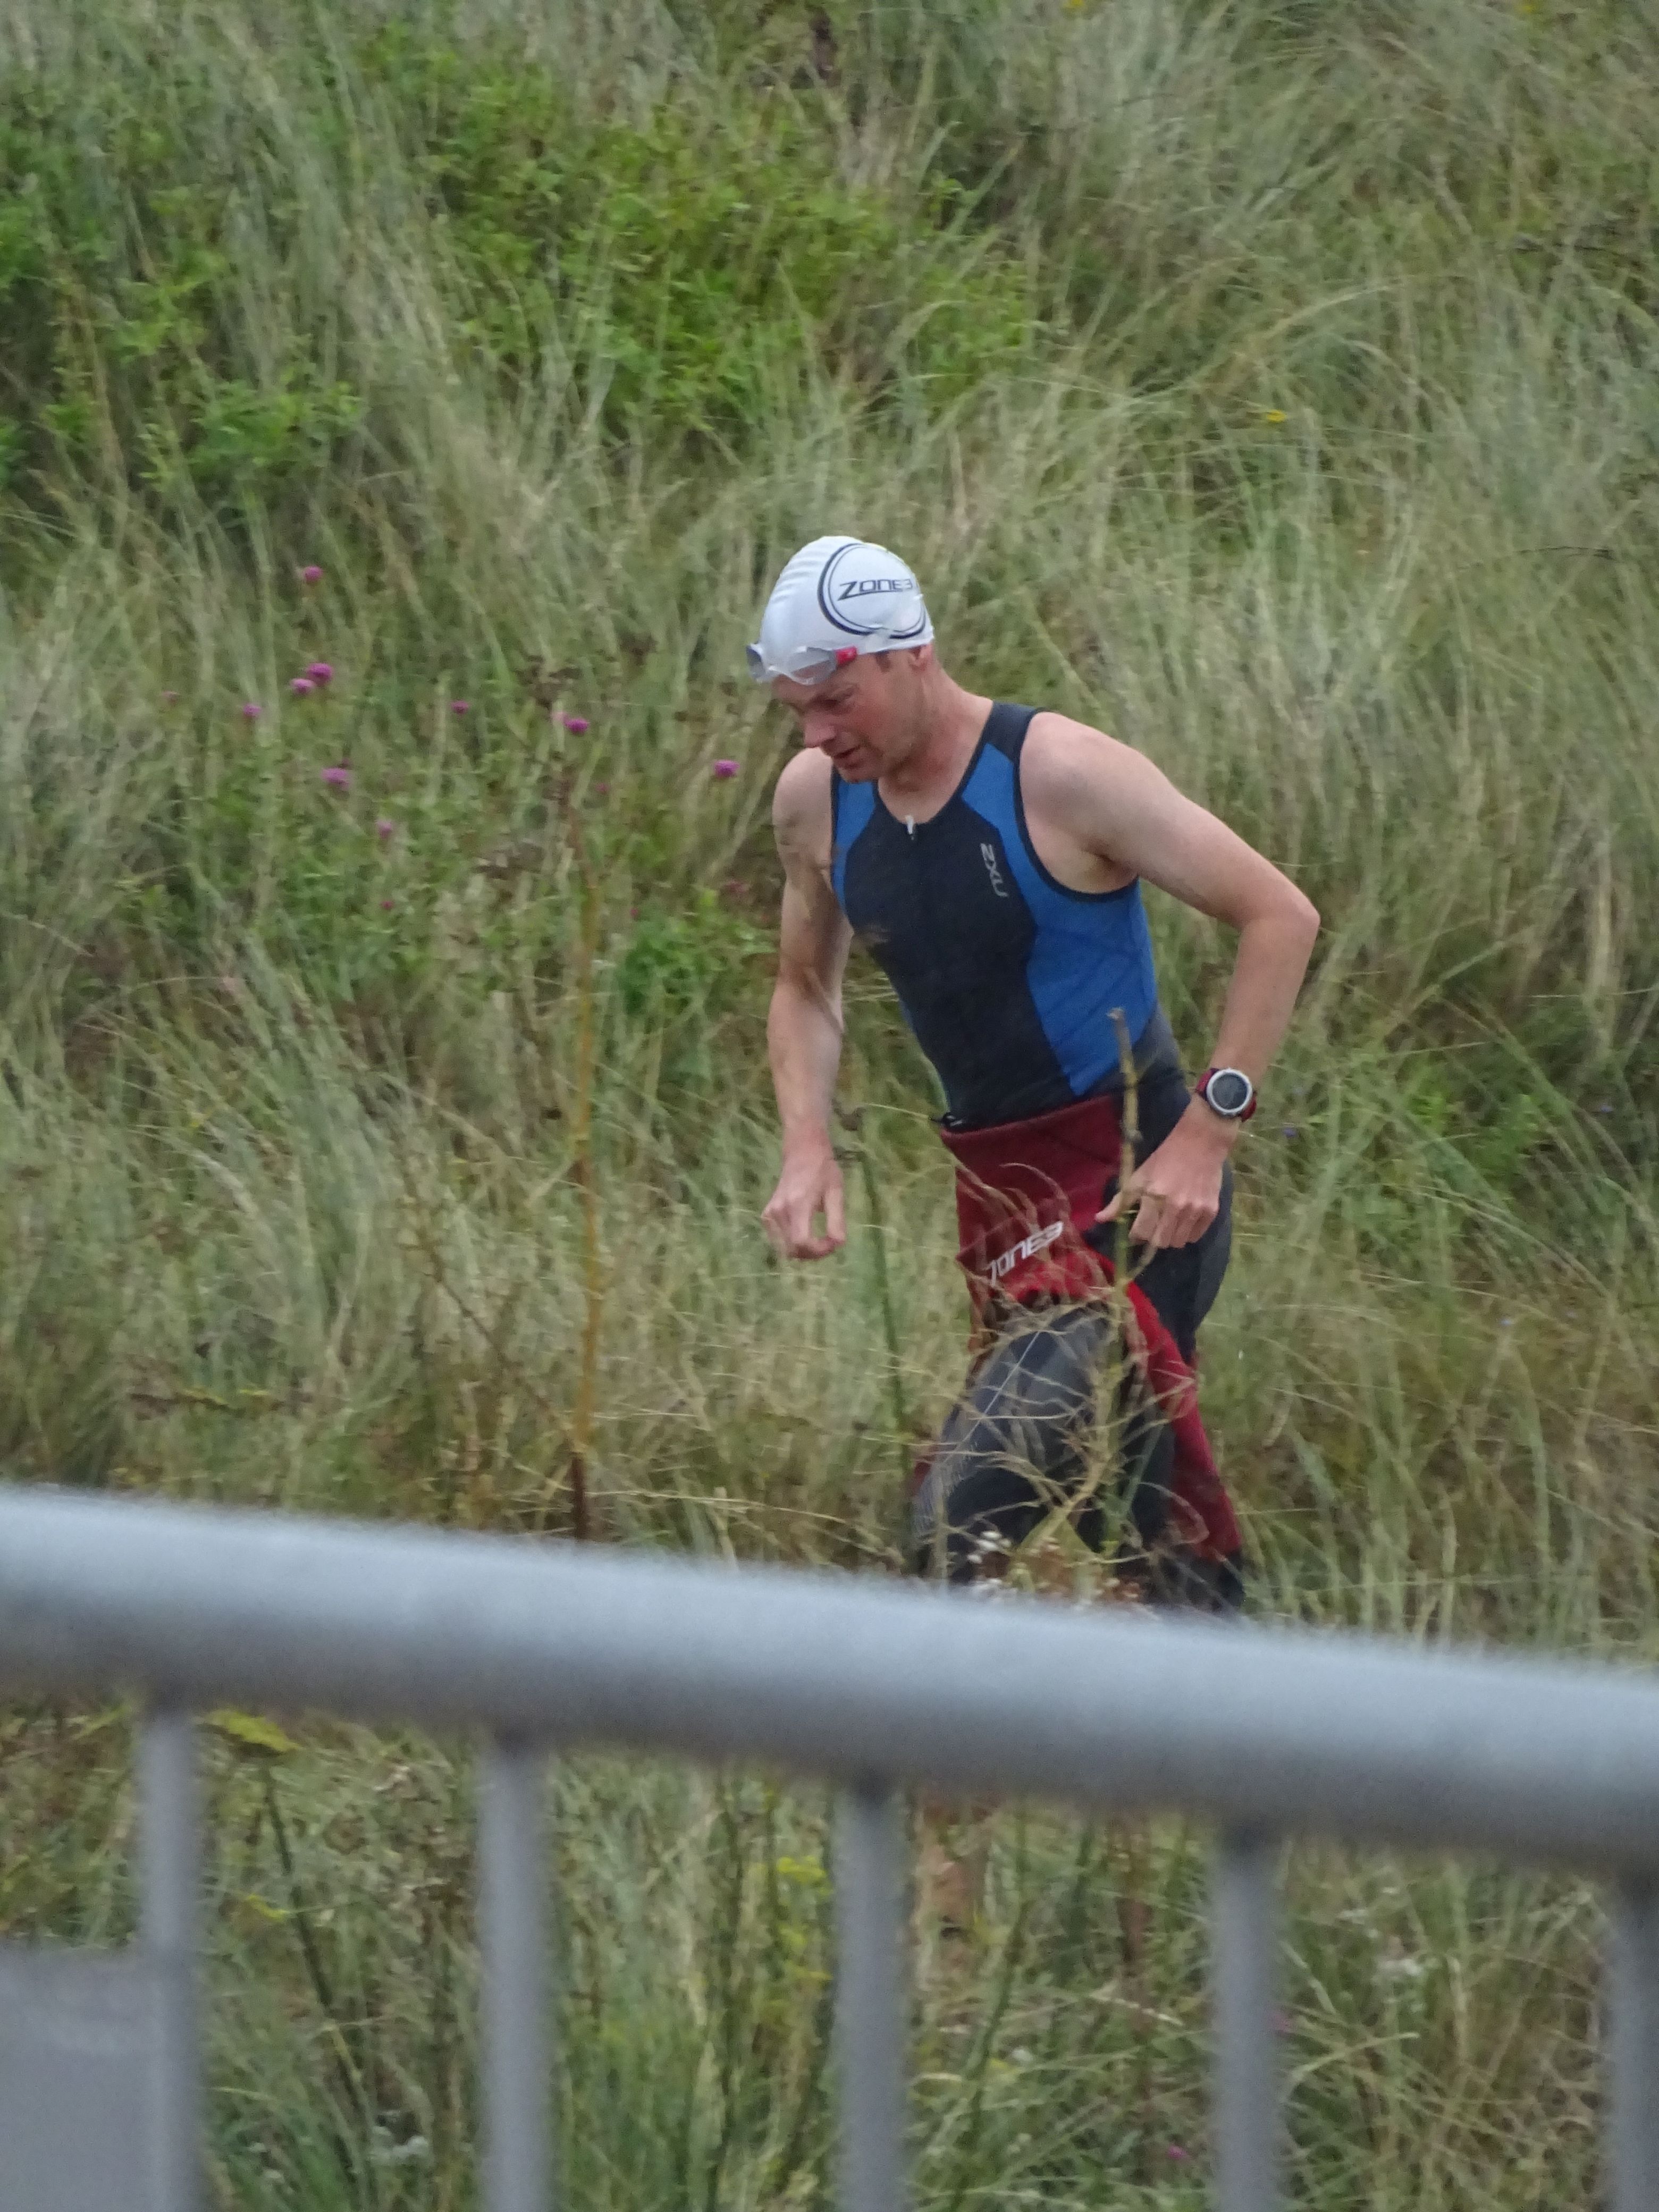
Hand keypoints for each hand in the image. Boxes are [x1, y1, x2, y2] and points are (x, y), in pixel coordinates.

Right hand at [762, 1140, 846, 1259]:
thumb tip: (837, 1244)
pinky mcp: (767, 1215)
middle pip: (792, 1249)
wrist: (802, 1152)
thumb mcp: (836, 1193)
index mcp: (798, 1205)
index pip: (802, 1242)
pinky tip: (804, 1233)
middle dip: (812, 1253)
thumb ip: (837, 1220)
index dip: (818, 1251)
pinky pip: (778, 1240)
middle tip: (828, 1243)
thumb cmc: (823, 1171)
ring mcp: (770, 1213)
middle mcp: (780, 1211)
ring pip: (784, 1248)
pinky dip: (792, 1243)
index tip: (833, 1244)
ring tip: (818, 1239)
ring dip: (803, 1250)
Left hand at [1096, 1106, 1229, 1251]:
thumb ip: (1120, 1201)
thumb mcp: (1138, 1176)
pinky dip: (1187, 1233)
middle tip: (1152, 1228)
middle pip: (1160, 1242)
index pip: (1142, 1232)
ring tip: (1168, 1225)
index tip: (1136, 1231)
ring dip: (1170, 1237)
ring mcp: (1195, 1210)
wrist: (1200, 1143)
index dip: (1136, 1235)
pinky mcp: (1211, 1211)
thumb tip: (1100, 1219)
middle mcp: (1175, 1207)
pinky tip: (1183, 1221)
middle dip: (1153, 1239)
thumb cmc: (1164, 1159)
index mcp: (1154, 1196)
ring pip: (1178, 1242)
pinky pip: (1195, 1236)